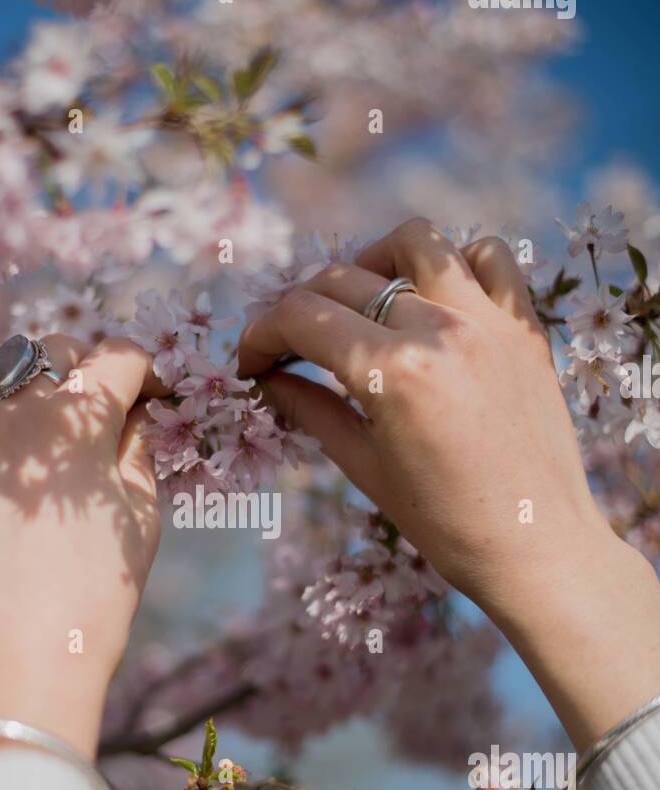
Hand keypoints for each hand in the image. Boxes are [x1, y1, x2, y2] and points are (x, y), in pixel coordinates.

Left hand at [0, 335, 159, 758]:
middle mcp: (14, 409)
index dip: (147, 372)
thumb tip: (135, 421)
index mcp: (78, 418)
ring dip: (26, 371)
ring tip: (45, 410)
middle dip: (87, 369)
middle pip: (55, 351)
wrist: (14, 658)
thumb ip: (138, 455)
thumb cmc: (92, 597)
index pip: (119, 359)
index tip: (154, 396)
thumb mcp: (140, 522)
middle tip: (107, 410)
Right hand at [239, 218, 659, 749]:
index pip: (301, 318)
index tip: (250, 361)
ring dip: (372, 261)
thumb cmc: (445, 524)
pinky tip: (434, 300)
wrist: (538, 547)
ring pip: (415, 242)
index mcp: (391, 374)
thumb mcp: (364, 468)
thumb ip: (311, 409)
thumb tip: (268, 377)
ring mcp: (488, 321)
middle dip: (299, 308)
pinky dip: (456, 264)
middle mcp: (440, 331)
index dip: (259, 334)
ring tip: (360, 302)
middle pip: (343, 279)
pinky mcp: (525, 326)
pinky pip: (489, 257)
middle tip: (289, 346)